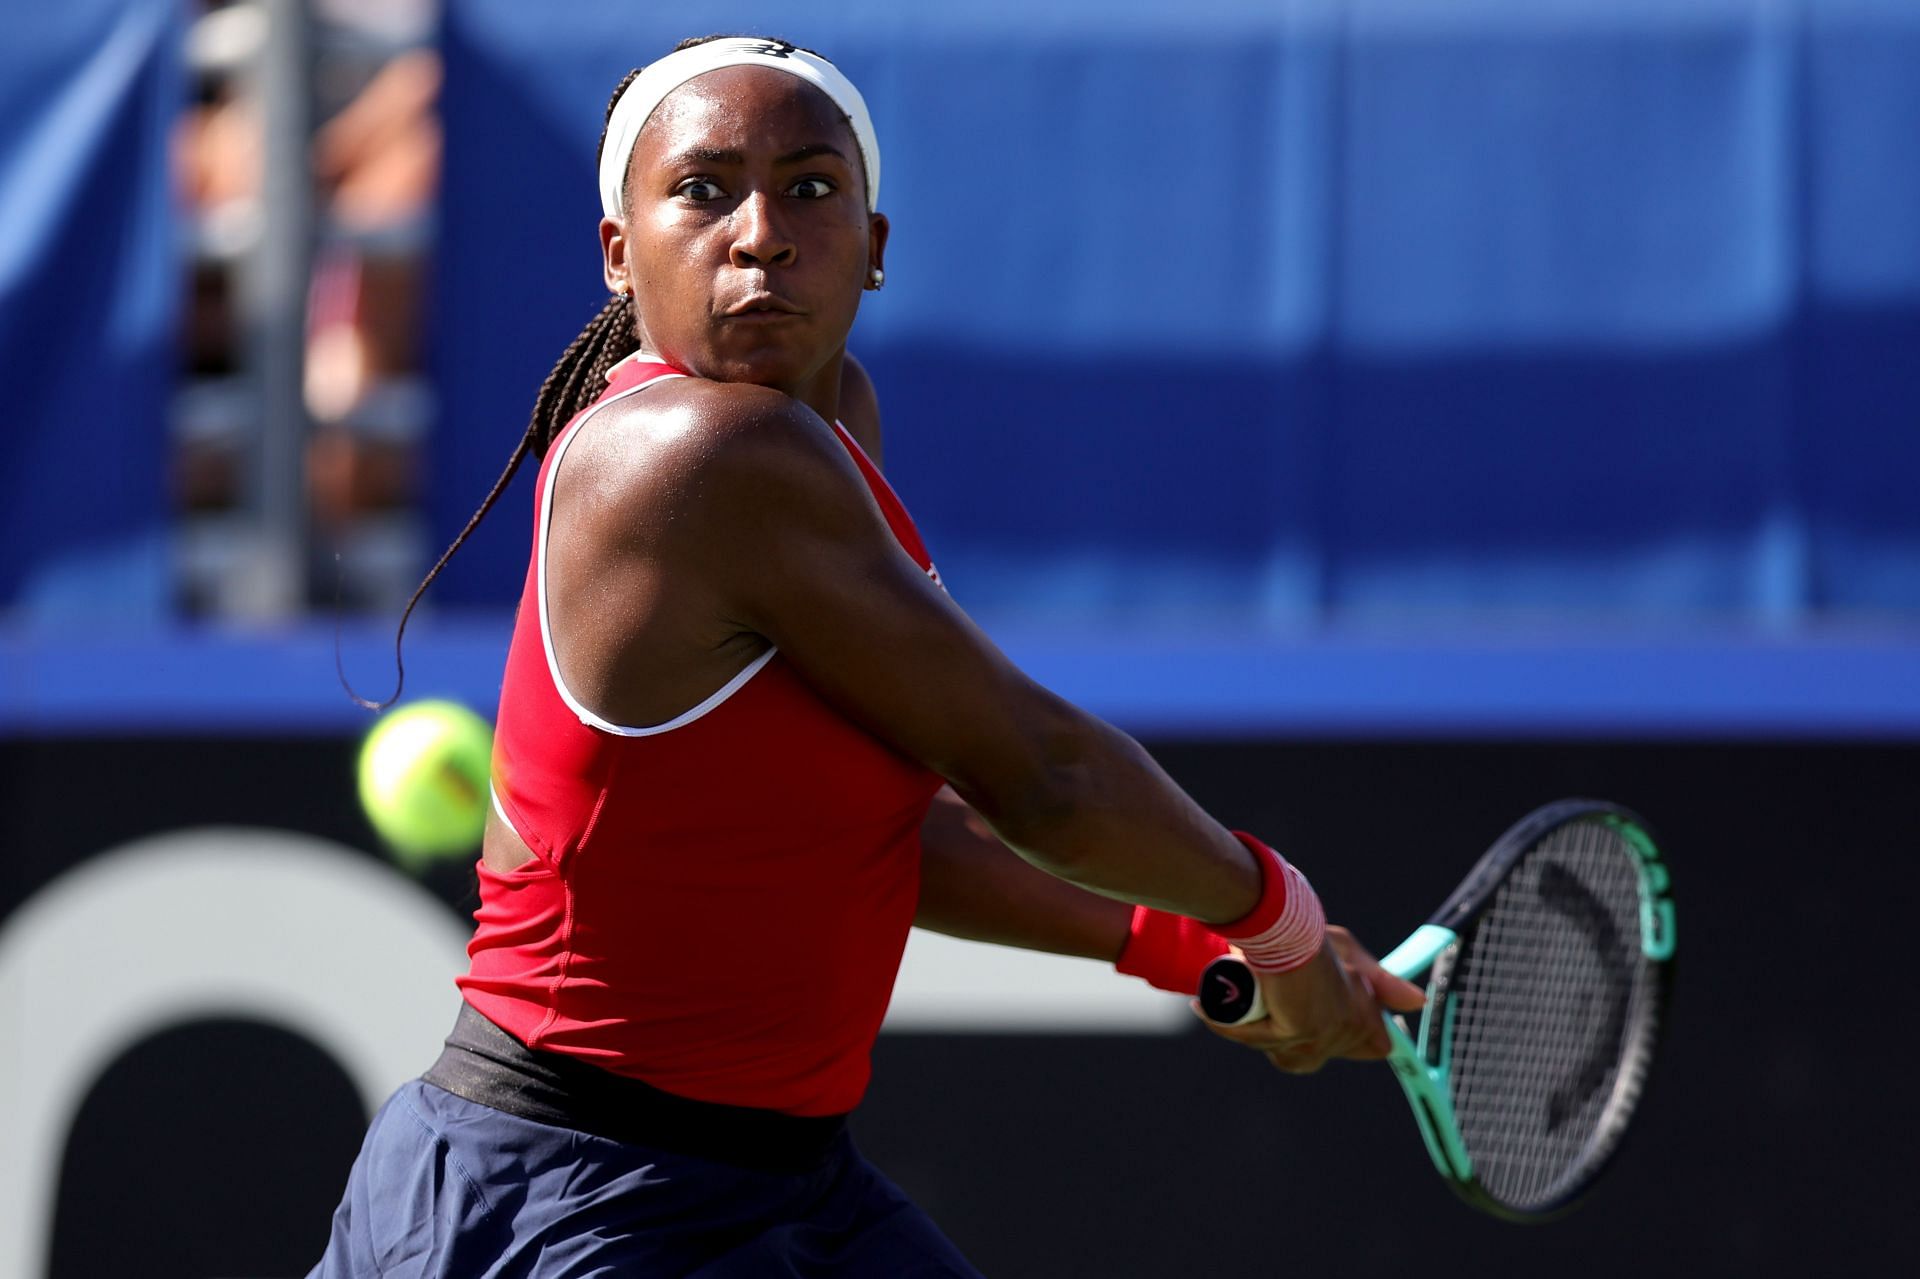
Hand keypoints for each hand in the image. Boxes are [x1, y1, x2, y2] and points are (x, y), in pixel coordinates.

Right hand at [1194, 925, 1426, 1073]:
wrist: (1283, 922)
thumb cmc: (1312, 936)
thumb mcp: (1348, 956)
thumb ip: (1381, 983)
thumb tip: (1420, 1002)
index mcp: (1363, 1013)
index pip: (1371, 1048)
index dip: (1341, 1038)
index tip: (1304, 1014)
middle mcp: (1347, 1029)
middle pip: (1312, 1058)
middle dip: (1286, 1033)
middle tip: (1271, 999)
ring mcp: (1324, 1033)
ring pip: (1284, 1055)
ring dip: (1258, 1030)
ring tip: (1246, 995)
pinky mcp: (1298, 1031)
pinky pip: (1255, 1040)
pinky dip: (1230, 1023)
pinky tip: (1207, 1005)